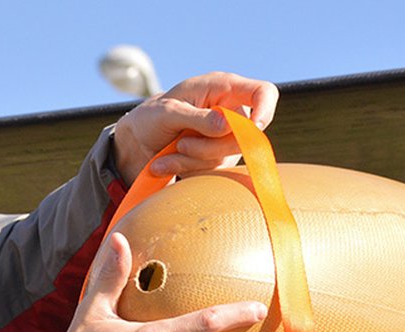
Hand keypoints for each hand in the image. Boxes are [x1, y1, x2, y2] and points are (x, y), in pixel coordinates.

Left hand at [112, 72, 278, 179]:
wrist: (138, 140)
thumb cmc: (152, 116)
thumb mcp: (168, 113)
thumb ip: (197, 118)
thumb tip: (227, 124)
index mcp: (224, 88)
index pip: (264, 93)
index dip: (265, 110)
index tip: (252, 129)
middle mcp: (231, 111)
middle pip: (248, 135)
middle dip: (212, 146)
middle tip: (182, 144)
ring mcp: (227, 136)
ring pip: (228, 156)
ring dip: (194, 159)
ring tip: (169, 151)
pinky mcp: (219, 157)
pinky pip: (214, 170)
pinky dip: (188, 169)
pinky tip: (167, 162)